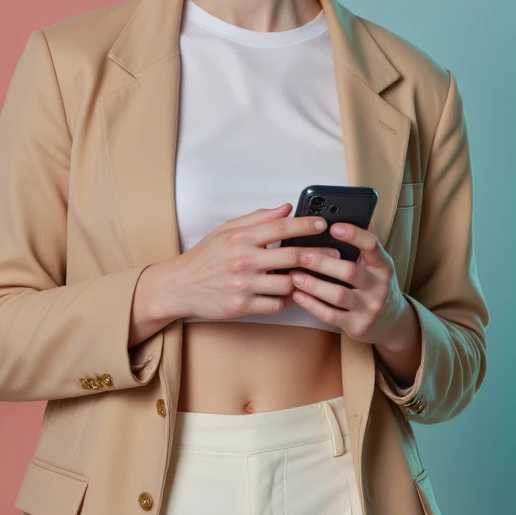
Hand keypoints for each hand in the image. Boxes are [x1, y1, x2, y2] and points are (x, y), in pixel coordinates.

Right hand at [154, 203, 340, 322]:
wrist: (180, 286)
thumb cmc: (205, 257)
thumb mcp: (227, 229)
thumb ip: (258, 218)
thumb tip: (287, 208)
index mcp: (240, 237)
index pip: (281, 227)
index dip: (306, 225)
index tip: (323, 224)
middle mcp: (243, 260)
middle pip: (292, 256)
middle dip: (318, 254)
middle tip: (335, 253)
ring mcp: (243, 285)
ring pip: (288, 284)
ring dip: (304, 280)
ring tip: (315, 275)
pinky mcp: (242, 306)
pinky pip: (277, 304)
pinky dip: (288, 299)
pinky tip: (292, 293)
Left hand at [289, 219, 411, 346]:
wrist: (391, 321)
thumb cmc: (374, 284)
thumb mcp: (376, 263)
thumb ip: (363, 243)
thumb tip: (347, 214)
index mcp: (383, 264)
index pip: (371, 245)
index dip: (353, 235)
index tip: (332, 226)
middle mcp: (380, 285)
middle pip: (349, 271)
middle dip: (322, 262)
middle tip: (300, 255)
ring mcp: (370, 307)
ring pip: (338, 295)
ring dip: (313, 284)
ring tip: (293, 275)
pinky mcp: (358, 325)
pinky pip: (331, 315)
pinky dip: (312, 305)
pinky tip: (297, 295)